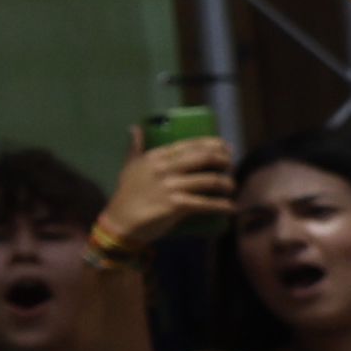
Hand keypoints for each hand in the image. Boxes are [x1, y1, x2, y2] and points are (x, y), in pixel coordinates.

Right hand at [95, 133, 228, 259]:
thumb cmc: (126, 194)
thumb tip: (135, 128)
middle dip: (224, 161)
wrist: (120, 222)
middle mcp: (164, 168)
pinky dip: (222, 206)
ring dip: (227, 184)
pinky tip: (230, 207)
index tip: (227, 149)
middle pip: (206, 157)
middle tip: (230, 167)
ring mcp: (171, 186)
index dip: (215, 144)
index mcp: (156, 156)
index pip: (192, 144)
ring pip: (211, 180)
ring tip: (231, 188)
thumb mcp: (129, 167)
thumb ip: (135, 148)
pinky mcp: (175, 206)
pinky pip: (206, 203)